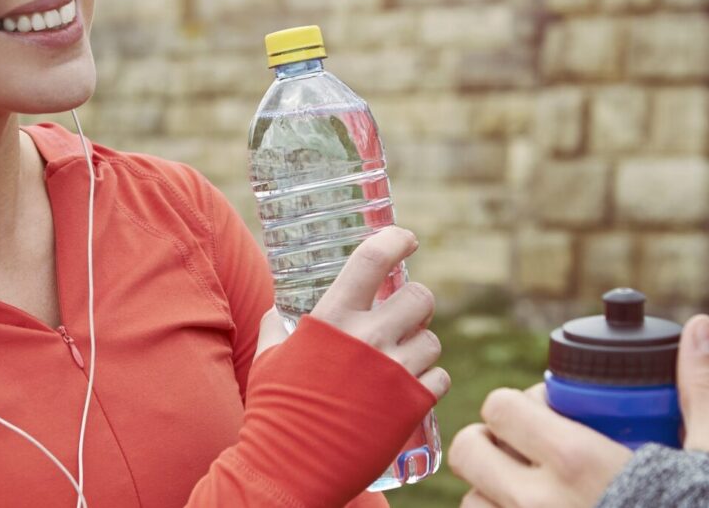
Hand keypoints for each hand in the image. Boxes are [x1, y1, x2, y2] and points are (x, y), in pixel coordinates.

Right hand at [253, 227, 450, 397]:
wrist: (289, 468)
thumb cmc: (274, 412)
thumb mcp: (268, 359)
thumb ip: (276, 328)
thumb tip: (277, 312)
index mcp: (334, 317)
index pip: (374, 258)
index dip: (396, 239)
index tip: (407, 238)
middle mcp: (369, 337)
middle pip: (420, 298)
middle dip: (416, 305)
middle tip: (404, 319)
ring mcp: (394, 371)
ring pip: (433, 340)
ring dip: (421, 347)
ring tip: (400, 363)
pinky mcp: (412, 404)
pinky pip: (440, 377)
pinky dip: (430, 381)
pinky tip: (411, 389)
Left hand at [449, 315, 708, 506]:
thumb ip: (702, 390)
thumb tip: (697, 326)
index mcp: (576, 462)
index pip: (501, 406)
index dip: (518, 403)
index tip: (546, 411)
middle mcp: (537, 504)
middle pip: (470, 449)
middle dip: (492, 441)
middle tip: (530, 448)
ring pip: (471, 502)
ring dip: (492, 491)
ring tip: (533, 491)